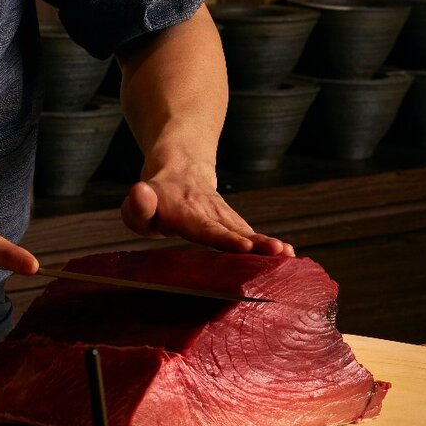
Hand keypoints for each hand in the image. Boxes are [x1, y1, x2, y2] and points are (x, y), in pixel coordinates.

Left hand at [121, 163, 294, 256]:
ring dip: (267, 244)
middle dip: (255, 242)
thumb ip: (136, 207)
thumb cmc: (154, 201)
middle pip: (233, 229)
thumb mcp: (137, 206)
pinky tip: (289, 256)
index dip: (224, 238)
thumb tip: (140, 192)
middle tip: (277, 250)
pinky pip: (252, 235)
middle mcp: (209, 212)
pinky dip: (268, 245)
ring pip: (246, 230)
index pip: (205, 227)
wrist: (180, 170)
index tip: (243, 245)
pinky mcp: (235, 222)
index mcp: (184, 212)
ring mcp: (225, 216)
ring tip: (287, 255)